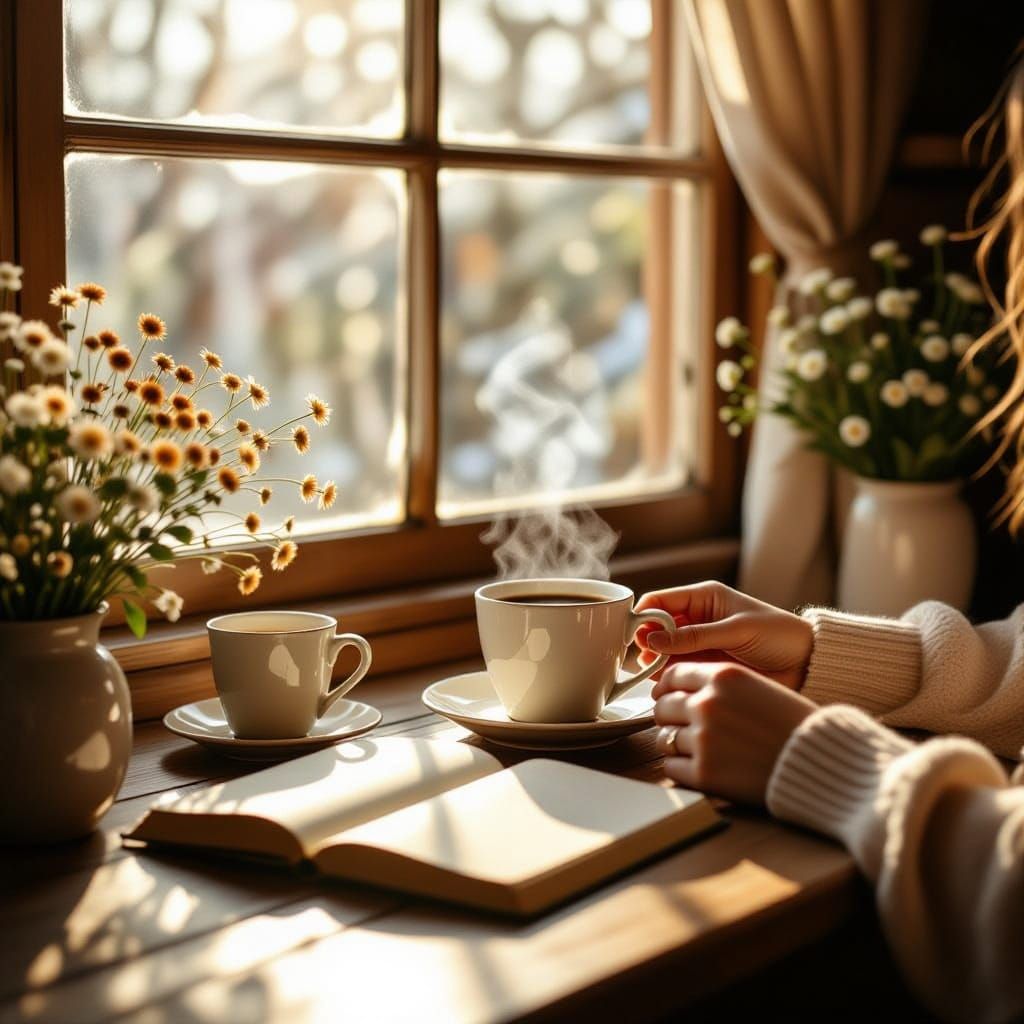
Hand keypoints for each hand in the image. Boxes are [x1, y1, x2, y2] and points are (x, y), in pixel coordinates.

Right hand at [635, 581, 812, 690]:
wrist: (807, 664)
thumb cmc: (779, 636)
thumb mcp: (736, 630)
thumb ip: (694, 636)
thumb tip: (653, 640)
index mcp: (705, 597)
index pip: (661, 600)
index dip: (644, 615)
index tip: (634, 634)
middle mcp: (697, 618)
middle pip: (656, 625)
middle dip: (645, 639)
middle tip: (641, 656)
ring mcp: (699, 644)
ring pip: (662, 648)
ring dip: (653, 658)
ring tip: (651, 671)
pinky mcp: (704, 666)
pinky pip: (675, 668)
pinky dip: (664, 674)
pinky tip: (662, 682)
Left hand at [654, 662, 815, 803]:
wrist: (820, 762)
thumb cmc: (794, 724)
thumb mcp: (758, 686)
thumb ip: (720, 684)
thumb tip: (680, 691)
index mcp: (723, 677)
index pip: (673, 675)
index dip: (667, 687)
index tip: (667, 696)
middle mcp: (708, 704)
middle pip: (663, 706)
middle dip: (669, 717)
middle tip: (680, 726)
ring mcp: (704, 739)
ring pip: (664, 737)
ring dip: (675, 743)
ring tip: (696, 748)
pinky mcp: (704, 773)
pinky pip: (672, 766)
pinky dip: (681, 768)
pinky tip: (700, 767)